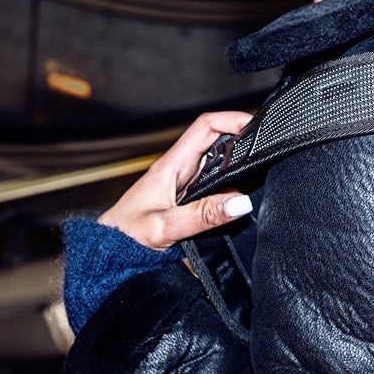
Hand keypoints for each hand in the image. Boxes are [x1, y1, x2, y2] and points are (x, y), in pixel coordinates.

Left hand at [99, 110, 253, 249]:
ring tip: (259, 177)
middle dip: (242, 143)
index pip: (205, 127)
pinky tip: (238, 199)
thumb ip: (202, 216)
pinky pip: (213, 186)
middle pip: (217, 142)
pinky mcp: (185, 199)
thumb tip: (240, 202)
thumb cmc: (123, 237)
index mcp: (170, 165)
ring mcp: (182, 184)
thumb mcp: (164, 228)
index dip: (233, 119)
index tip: (258, 125)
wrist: (106, 255)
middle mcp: (178, 170)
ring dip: (237, 168)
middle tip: (267, 156)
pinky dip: (230, 188)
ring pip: (217, 165)